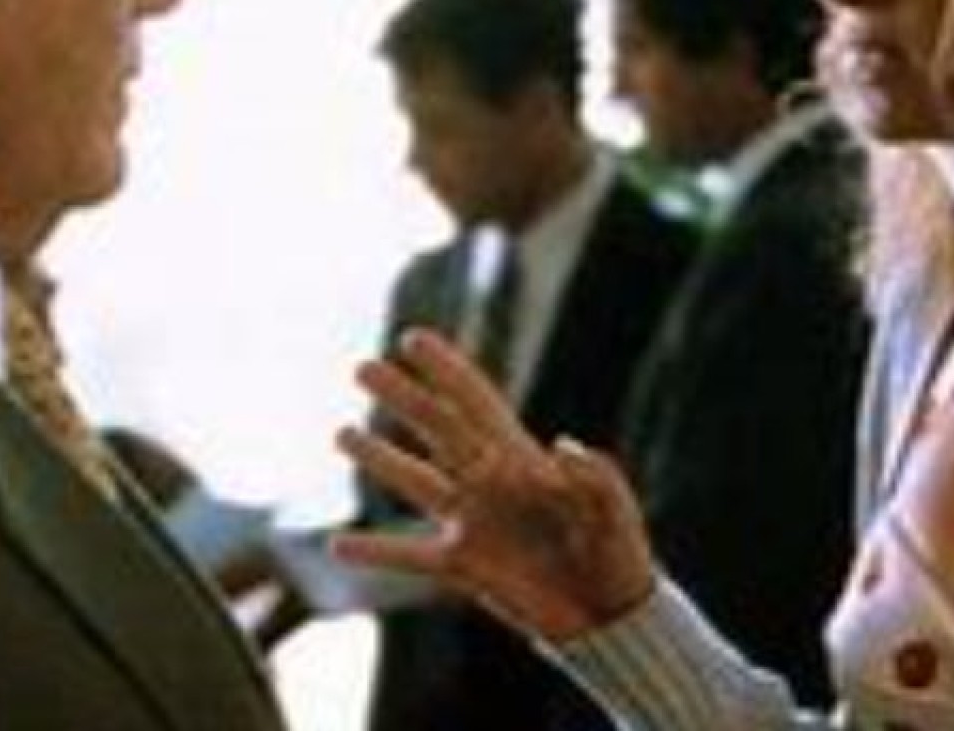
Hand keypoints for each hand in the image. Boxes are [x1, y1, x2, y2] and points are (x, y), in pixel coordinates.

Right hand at [330, 328, 654, 641]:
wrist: (611, 614)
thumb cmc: (618, 550)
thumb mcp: (614, 508)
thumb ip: (592, 475)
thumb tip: (558, 445)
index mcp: (523, 458)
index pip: (476, 402)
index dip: (446, 369)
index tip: (413, 339)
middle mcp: (488, 481)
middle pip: (435, 428)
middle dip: (400, 396)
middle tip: (361, 367)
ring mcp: (472, 522)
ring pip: (414, 481)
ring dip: (378, 458)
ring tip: (341, 434)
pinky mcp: (464, 566)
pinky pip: (409, 556)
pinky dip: (374, 551)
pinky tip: (336, 546)